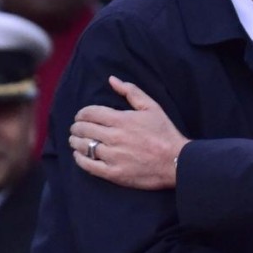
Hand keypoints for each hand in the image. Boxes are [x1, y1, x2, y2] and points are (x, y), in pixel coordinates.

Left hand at [69, 76, 187, 189]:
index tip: (81, 116)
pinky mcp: (114, 173)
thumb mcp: (152, 107)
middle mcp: (114, 137)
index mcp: (122, 120)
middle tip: (76, 128)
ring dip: (75, 141)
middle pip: (84, 129)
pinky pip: (88, 165)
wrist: (177, 161)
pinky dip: (80, 159)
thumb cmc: (165, 133)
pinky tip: (79, 155)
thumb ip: (131, 92)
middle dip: (76, 127)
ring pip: (83, 146)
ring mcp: (113, 156)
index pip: (90, 113)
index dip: (81, 113)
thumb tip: (112, 80)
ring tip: (75, 140)